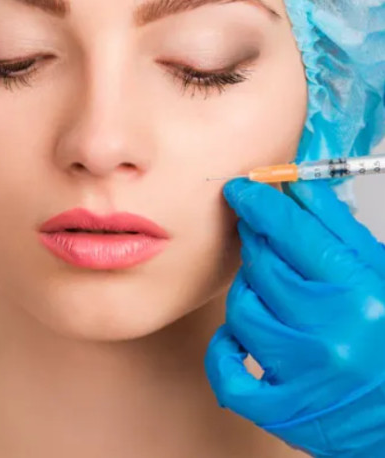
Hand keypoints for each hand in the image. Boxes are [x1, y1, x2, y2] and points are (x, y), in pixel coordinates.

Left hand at [205, 177, 384, 456]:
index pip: (291, 231)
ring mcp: (302, 377)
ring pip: (242, 309)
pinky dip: (225, 349)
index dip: (259, 202)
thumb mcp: (380, 272)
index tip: (241, 189)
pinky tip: (239, 335)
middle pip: (262, 265)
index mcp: (360, 294)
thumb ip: (336, 227)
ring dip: (249, 291)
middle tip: (264, 238)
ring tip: (272, 291)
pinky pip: (226, 372)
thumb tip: (296, 183)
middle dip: (258, 242)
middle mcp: (329, 335)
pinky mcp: (282, 412)